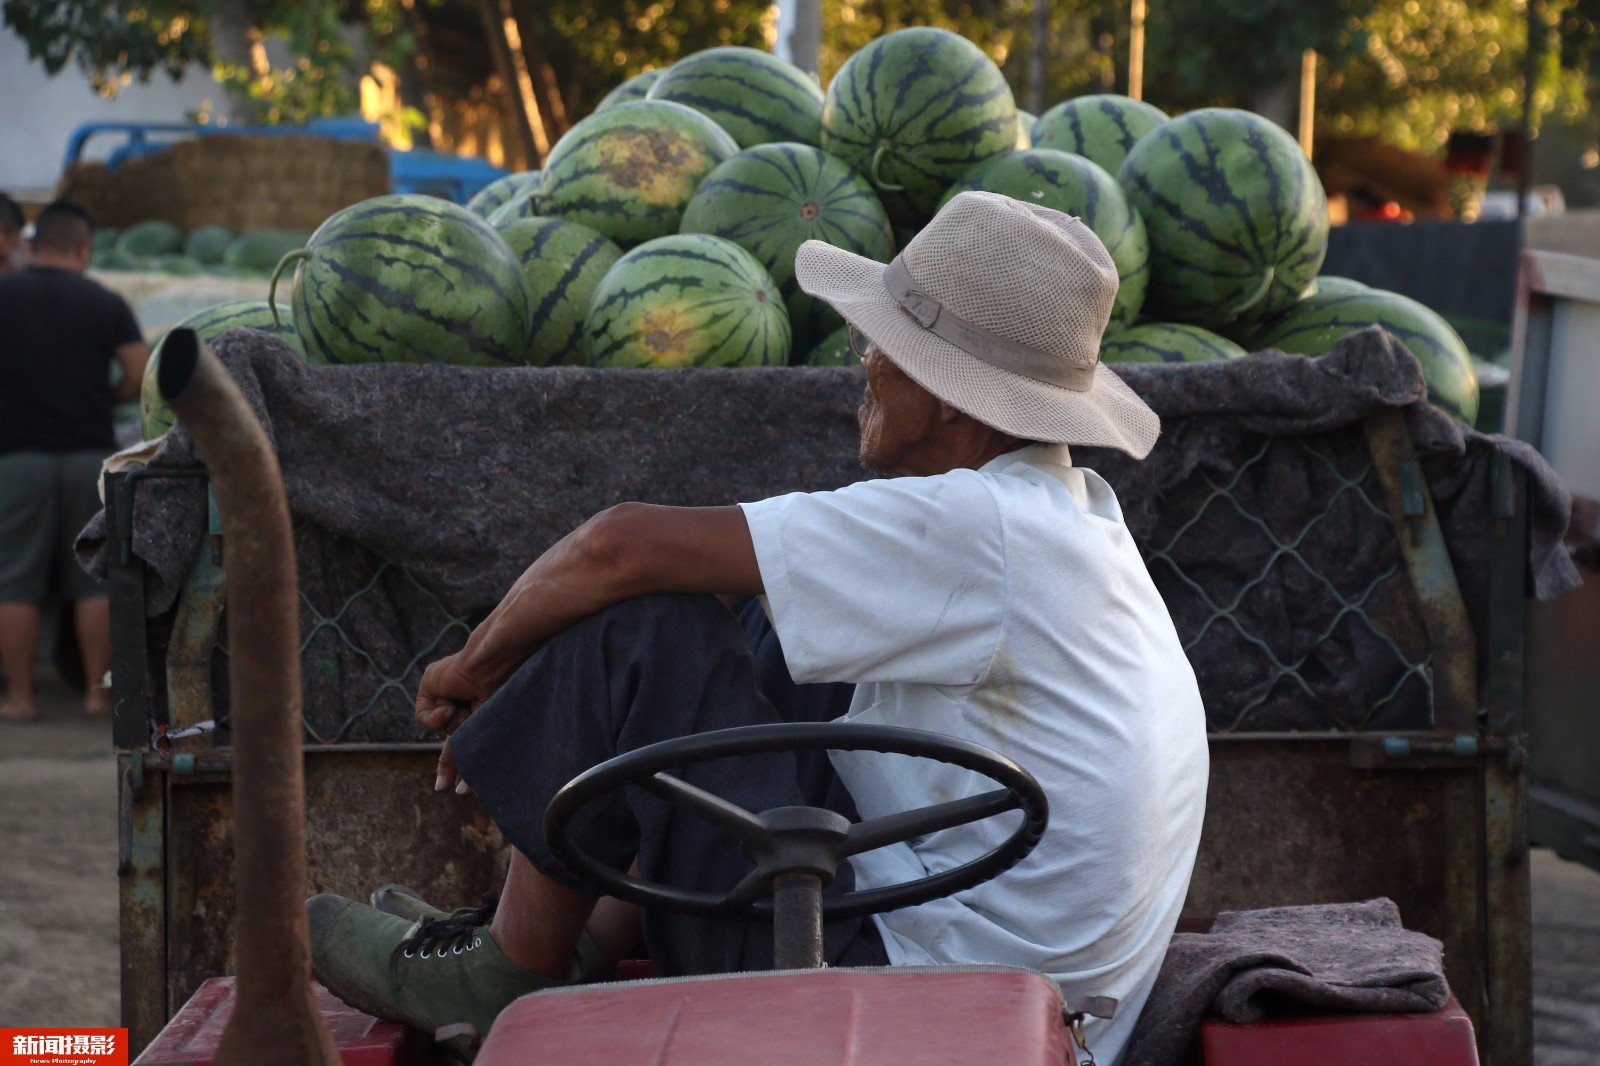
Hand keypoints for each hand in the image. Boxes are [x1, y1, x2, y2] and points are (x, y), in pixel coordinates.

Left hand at [415, 652, 494, 792]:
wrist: (490, 667)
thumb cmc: (498, 694)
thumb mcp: (481, 730)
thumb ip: (461, 754)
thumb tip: (444, 787)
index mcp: (479, 714)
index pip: (464, 745)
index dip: (458, 767)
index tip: (458, 791)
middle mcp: (462, 706)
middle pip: (449, 745)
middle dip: (448, 767)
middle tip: (443, 789)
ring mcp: (445, 697)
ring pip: (440, 729)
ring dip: (454, 723)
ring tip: (468, 707)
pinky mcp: (428, 687)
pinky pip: (425, 718)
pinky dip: (438, 715)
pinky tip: (452, 703)